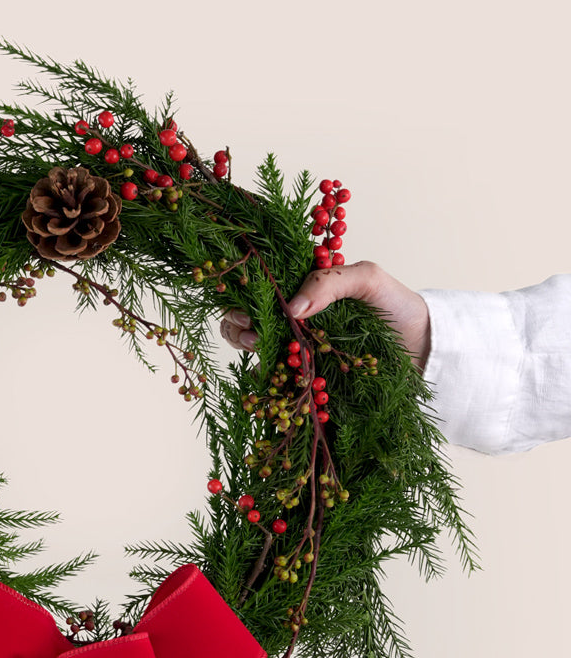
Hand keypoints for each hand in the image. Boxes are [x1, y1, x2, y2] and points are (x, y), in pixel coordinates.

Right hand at [219, 261, 431, 372]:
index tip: (246, 304)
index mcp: (303, 289)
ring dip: (243, 345)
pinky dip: (264, 378)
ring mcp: (295, 347)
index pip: (259, 286)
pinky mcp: (304, 376)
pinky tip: (271, 375)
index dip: (242, 292)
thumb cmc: (396, 307)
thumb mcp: (368, 279)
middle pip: (245, 317)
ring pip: (251, 346)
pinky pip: (273, 378)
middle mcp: (292, 318)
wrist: (421, 348)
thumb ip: (328, 282)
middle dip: (235, 323)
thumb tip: (290, 308)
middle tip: (250, 332)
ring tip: (258, 349)